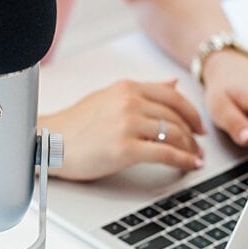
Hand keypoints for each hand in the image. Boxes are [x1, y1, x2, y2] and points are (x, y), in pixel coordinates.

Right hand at [42, 79, 206, 180]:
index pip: (172, 96)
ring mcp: (127, 125)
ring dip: (190, 148)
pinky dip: (183, 160)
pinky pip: (165, 153)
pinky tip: (189, 165)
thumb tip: (173, 84)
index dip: (191, 113)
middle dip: (192, 134)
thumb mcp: (109, 97)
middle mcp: (129, 102)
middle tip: (198, 145)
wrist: (49, 143)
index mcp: (126, 88)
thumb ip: (142, 91)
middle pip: (175, 116)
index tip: (198, 125)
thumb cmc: (74, 124)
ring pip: (173, 134)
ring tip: (194, 157)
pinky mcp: (125, 149)